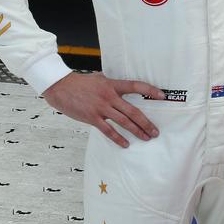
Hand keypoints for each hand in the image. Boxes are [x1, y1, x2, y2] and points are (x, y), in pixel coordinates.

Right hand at [42, 72, 164, 147]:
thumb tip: (122, 87)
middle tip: (155, 131)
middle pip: (133, 111)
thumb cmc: (80, 83)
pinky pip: (108, 130)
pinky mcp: (92, 117)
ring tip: (146, 138)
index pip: (136, 86)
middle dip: (146, 122)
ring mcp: (101, 108)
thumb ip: (111, 84)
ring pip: (123, 122)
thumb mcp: (99, 79)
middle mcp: (109, 96)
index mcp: (112, 85)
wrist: (60, 87)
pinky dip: (118, 138)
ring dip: (136, 131)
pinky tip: (125, 144)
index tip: (162, 96)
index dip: (150, 90)